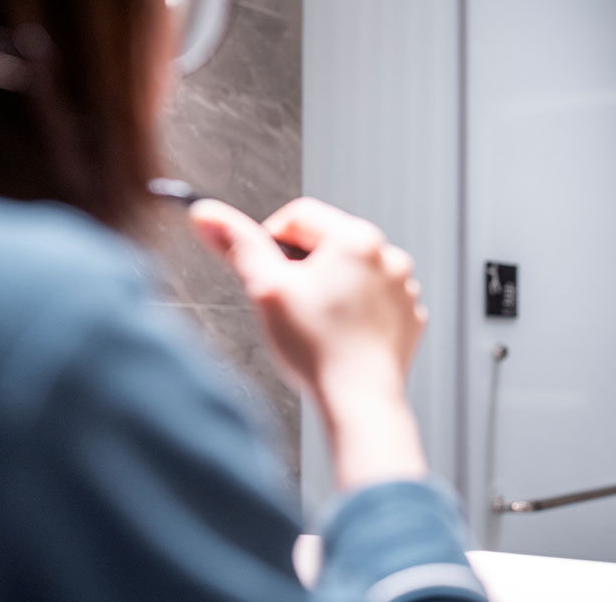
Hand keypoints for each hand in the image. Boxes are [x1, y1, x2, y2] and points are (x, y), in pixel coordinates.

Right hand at [187, 197, 425, 413]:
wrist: (360, 402)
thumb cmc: (316, 348)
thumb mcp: (266, 289)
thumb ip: (238, 246)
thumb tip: (205, 214)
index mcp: (356, 239)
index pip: (300, 215)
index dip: (272, 240)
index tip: (268, 273)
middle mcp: (389, 256)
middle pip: (329, 243)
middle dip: (304, 267)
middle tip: (292, 304)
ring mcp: (404, 287)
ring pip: (353, 272)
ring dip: (332, 288)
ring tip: (319, 324)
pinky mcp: (410, 315)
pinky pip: (375, 299)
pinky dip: (357, 311)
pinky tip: (342, 335)